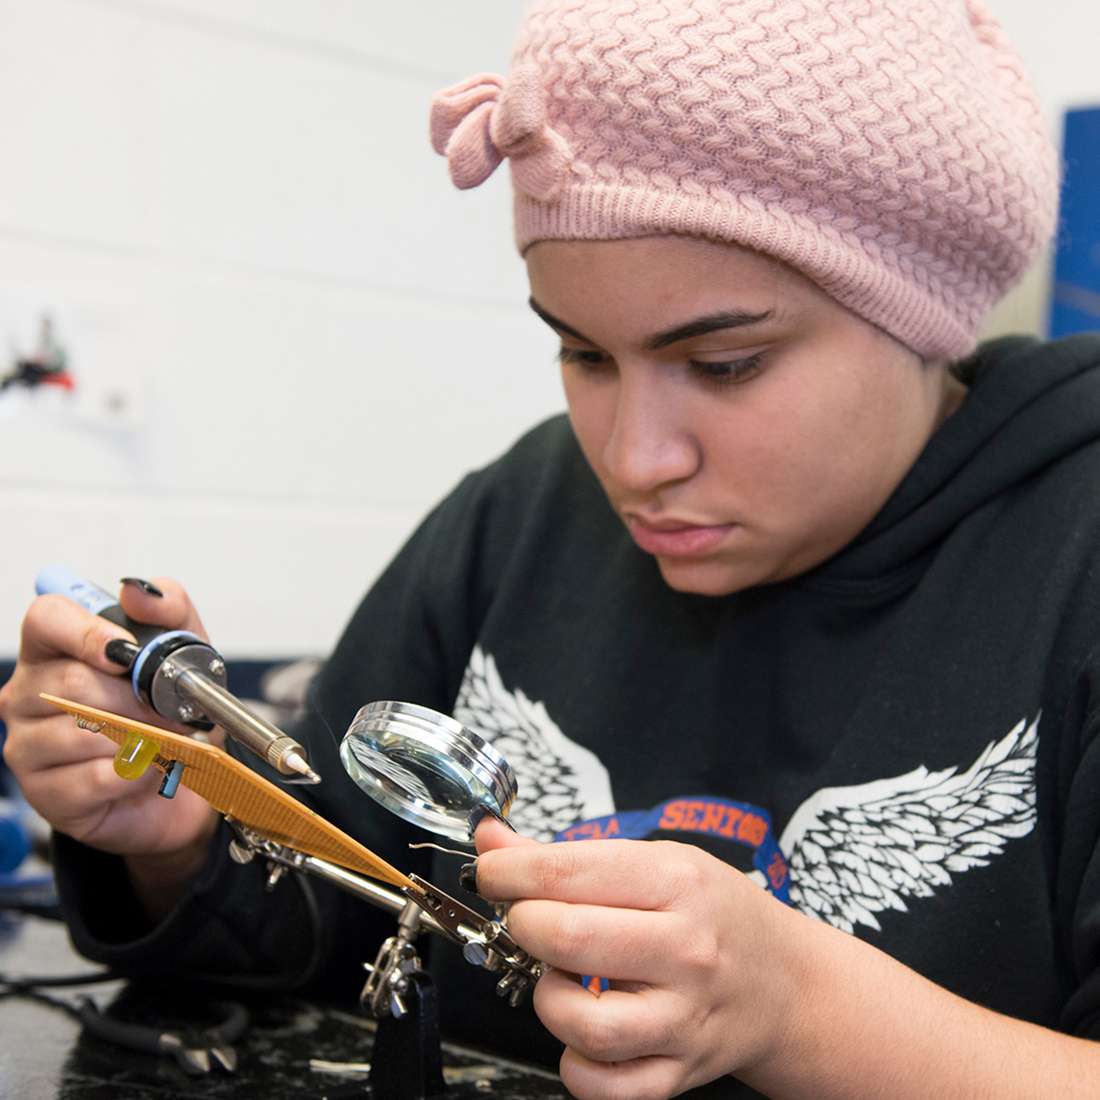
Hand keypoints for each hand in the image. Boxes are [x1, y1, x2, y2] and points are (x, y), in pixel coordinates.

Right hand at [0, 579, 218, 871]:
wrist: (185, 778)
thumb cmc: (169, 709)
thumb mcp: (184, 649)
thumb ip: (168, 609)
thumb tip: (137, 591)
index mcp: (54, 650)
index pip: (46, 620)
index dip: (85, 631)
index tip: (125, 650)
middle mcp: (29, 695)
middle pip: (71, 683)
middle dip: (135, 698)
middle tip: (171, 709)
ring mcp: (29, 746)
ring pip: (81, 733)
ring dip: (140, 736)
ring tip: (166, 739)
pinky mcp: (47, 793)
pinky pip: (94, 778)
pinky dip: (136, 772)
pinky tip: (150, 768)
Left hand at [474, 821, 804, 1098]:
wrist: (785, 983)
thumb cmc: (714, 913)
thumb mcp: (657, 862)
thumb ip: (567, 856)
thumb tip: (491, 840)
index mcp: (677, 883)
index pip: (568, 872)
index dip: (509, 870)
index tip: (492, 872)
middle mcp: (684, 950)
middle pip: (567, 938)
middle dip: (524, 924)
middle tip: (528, 919)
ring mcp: (683, 1018)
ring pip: (582, 1022)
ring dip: (546, 997)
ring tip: (559, 977)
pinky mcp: (679, 1073)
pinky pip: (602, 1085)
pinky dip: (574, 1062)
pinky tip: (582, 1031)